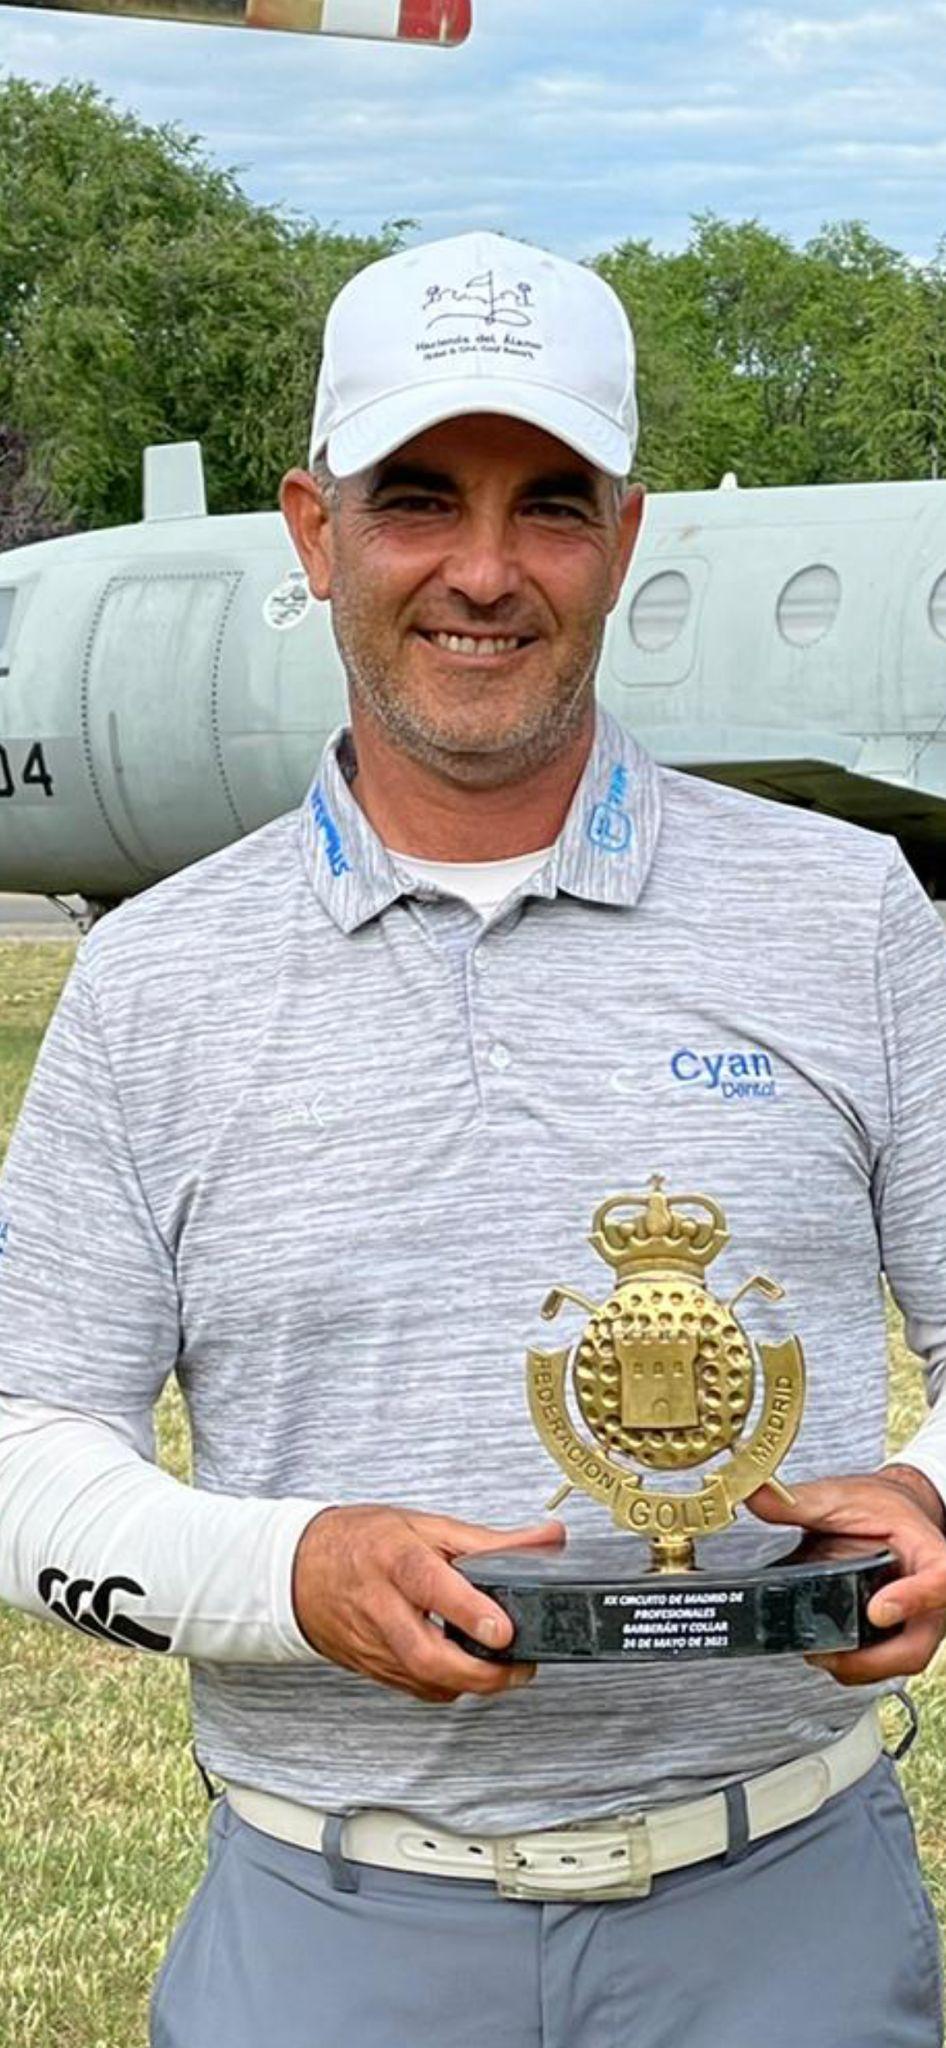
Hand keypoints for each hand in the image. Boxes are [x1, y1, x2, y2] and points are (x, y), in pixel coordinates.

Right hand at [291, 1504, 563, 1702]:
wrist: (300, 1569)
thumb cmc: (366, 1542)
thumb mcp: (426, 1527)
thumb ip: (491, 1541)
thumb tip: (550, 1540)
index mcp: (394, 1559)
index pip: (429, 1586)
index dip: (468, 1611)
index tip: (503, 1629)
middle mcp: (380, 1605)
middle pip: (426, 1654)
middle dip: (479, 1672)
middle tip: (518, 1667)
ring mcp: (373, 1644)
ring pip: (423, 1680)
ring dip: (470, 1683)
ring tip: (505, 1670)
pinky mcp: (372, 1668)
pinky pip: (416, 1688)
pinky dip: (448, 1685)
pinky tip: (467, 1671)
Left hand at [749, 1470, 945, 1684]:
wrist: (898, 1515)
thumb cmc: (884, 1508)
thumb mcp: (845, 1497)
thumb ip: (802, 1502)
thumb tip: (757, 1496)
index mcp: (929, 1554)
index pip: (939, 1580)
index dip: (914, 1599)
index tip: (878, 1608)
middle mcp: (931, 1597)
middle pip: (916, 1644)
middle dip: (868, 1659)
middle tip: (822, 1651)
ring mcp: (918, 1622)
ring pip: (898, 1661)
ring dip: (855, 1665)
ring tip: (814, 1649)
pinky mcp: (901, 1637)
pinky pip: (884, 1662)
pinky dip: (853, 1661)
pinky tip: (824, 1647)